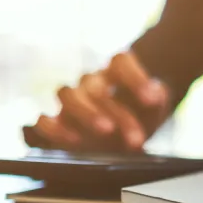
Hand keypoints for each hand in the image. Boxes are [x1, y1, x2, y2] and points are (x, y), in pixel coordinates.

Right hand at [32, 51, 170, 150]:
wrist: (126, 136)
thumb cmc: (141, 115)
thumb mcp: (156, 107)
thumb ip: (158, 96)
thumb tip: (156, 93)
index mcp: (115, 72)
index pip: (120, 60)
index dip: (135, 77)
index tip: (151, 99)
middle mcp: (90, 82)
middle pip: (97, 86)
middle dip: (119, 114)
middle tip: (136, 138)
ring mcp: (71, 100)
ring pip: (67, 94)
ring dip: (87, 113)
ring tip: (107, 131)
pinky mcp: (55, 122)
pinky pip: (43, 120)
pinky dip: (54, 128)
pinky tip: (73, 141)